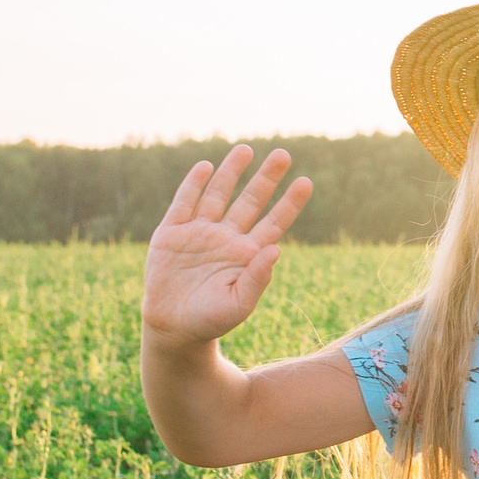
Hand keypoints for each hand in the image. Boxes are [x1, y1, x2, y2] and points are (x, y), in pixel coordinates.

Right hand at [143, 147, 313, 347]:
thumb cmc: (211, 321)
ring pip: (218, 195)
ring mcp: (199, 233)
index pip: (274, 222)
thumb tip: (275, 249)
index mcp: (247, 254)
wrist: (174, 329)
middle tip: (283, 154)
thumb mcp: (239, 304)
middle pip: (250, 201)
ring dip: (231, 172)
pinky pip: (184, 203)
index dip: (290, 203)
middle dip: (266, 178)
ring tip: (246, 149)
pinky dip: (193, 184)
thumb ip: (257, 278)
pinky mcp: (171, 234)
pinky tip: (205, 166)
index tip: (306, 182)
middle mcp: (226, 238)